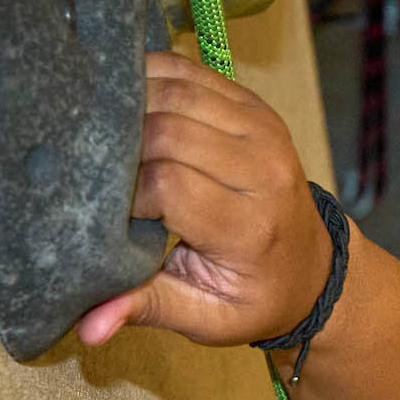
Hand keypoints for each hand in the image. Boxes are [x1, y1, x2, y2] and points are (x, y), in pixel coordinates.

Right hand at [75, 54, 333, 349]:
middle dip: (119, 146)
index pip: (168, 185)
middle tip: (92, 169)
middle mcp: (263, 170)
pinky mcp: (252, 104)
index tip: (104, 211)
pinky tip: (124, 103)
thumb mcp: (206, 318)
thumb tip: (87, 329)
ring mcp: (262, 129)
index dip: (124, 193)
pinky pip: (188, 70)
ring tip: (100, 134)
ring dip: (128, 105)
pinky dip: (149, 78)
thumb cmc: (253, 296)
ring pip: (174, 91)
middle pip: (166, 130)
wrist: (312, 267)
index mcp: (251, 228)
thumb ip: (147, 309)